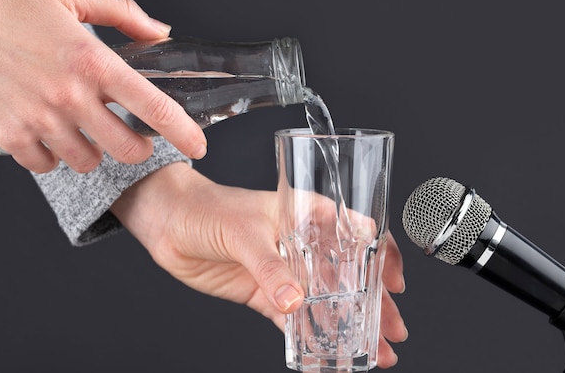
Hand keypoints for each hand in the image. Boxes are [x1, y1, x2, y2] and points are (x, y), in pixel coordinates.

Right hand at [0, 0, 206, 172]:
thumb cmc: (14, 10)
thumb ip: (124, 14)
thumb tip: (162, 32)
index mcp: (94, 62)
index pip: (154, 107)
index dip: (184, 132)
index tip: (199, 146)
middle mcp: (71, 96)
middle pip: (128, 149)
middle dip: (138, 148)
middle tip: (131, 137)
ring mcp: (40, 120)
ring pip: (90, 163)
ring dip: (94, 152)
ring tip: (82, 129)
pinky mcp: (12, 136)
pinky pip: (49, 166)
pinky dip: (54, 156)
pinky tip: (49, 133)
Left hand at [110, 163, 407, 367]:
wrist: (169, 223)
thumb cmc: (208, 208)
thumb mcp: (244, 231)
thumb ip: (270, 266)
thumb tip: (295, 301)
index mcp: (307, 215)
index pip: (357, 232)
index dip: (382, 256)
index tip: (395, 283)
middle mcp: (302, 244)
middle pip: (349, 274)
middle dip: (374, 302)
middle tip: (392, 330)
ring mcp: (286, 271)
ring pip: (326, 301)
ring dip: (348, 325)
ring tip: (371, 351)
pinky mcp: (265, 293)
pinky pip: (292, 320)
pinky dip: (308, 338)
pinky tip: (325, 355)